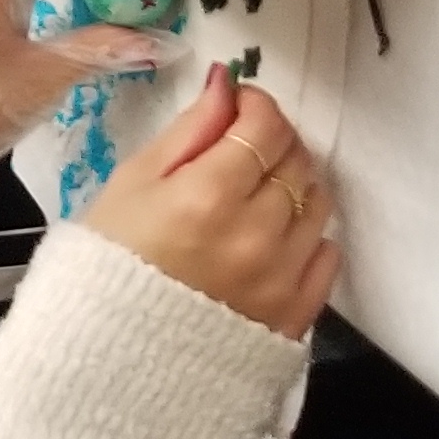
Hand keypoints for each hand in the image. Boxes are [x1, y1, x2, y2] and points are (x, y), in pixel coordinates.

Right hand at [79, 68, 340, 339]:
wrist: (112, 354)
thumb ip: (189, 130)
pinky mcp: (296, 313)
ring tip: (257, 196)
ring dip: (294, 186)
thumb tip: (227, 83)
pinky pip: (327, 255)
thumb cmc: (111, 261)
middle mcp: (256, 233)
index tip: (237, 109)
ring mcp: (282, 277)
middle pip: (296, 159)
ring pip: (318, 202)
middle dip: (274, 141)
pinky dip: (308, 237)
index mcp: (208, 195)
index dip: (256, 105)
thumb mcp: (133, 183)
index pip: (266, 125)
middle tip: (243, 150)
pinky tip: (273, 239)